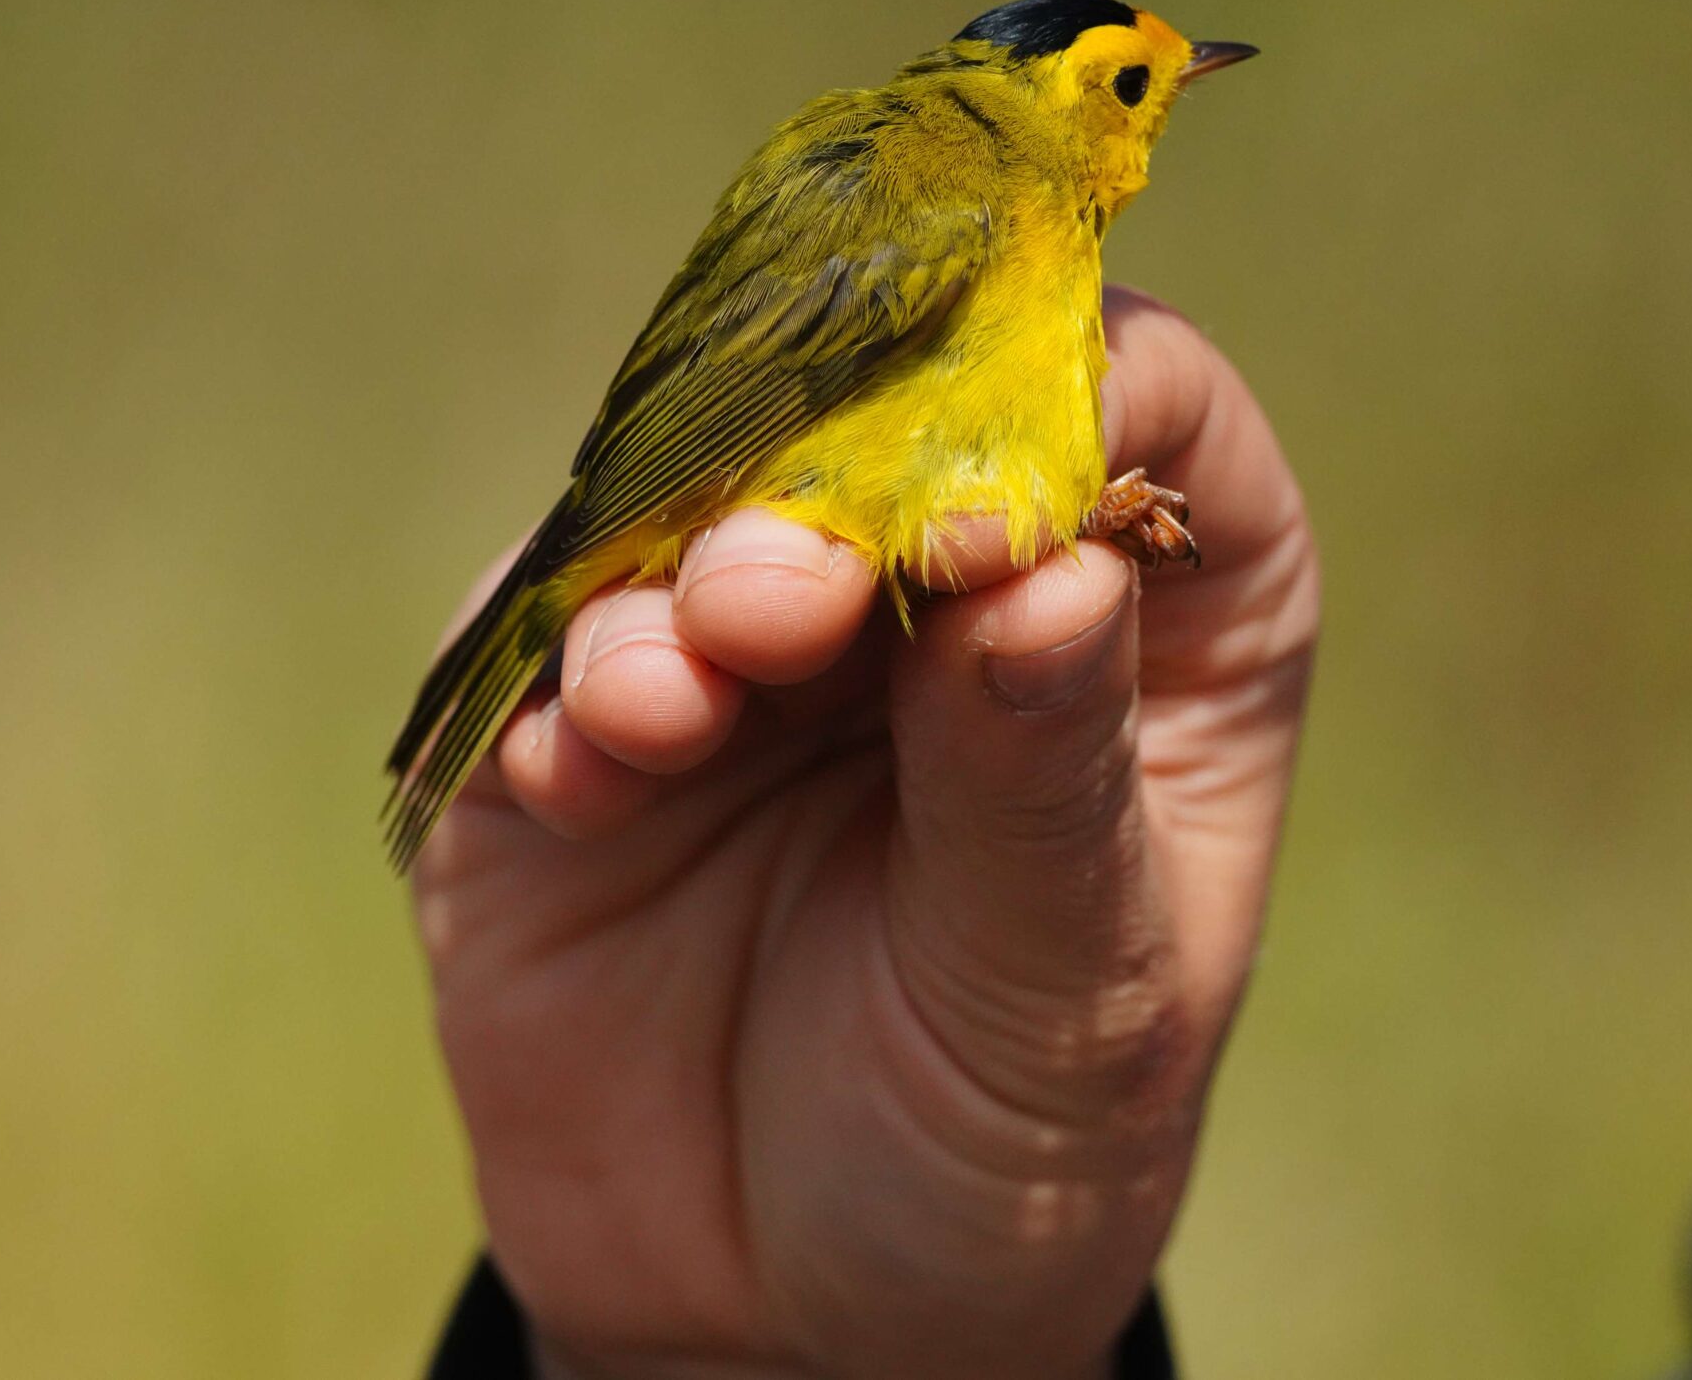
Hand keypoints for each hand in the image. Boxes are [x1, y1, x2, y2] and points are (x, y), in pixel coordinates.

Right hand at [412, 287, 1318, 1379]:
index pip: (1138, 405)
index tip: (990, 515)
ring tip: (670, 701)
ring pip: (702, 515)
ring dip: (678, 588)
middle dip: (829, 488)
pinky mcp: (581, 737)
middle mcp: (937, 600)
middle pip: (895, 421)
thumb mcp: (1070, 999)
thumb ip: (1042, 785)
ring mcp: (748, 656)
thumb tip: (1046, 571)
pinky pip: (553, 653)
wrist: (790, 1327)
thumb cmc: (1001, 1148)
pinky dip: (563, 694)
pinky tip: (584, 780)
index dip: (1065, 404)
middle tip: (786, 597)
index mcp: (1138, 626)